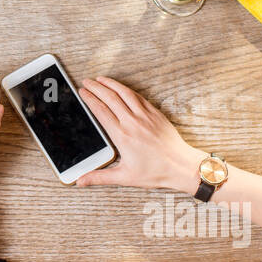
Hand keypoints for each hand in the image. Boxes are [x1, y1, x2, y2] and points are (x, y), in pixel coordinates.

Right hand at [76, 76, 202, 191]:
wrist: (181, 166)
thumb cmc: (155, 172)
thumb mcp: (124, 177)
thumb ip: (99, 177)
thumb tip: (80, 181)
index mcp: (122, 136)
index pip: (100, 111)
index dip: (89, 99)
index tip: (82, 92)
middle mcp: (132, 122)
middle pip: (110, 98)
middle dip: (96, 87)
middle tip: (86, 82)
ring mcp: (145, 116)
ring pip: (124, 93)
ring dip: (110, 84)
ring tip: (100, 79)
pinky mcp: (155, 114)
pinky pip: (138, 96)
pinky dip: (126, 89)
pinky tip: (121, 87)